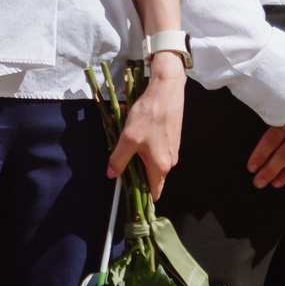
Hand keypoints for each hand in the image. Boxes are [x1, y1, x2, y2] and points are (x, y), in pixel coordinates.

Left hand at [112, 54, 187, 196]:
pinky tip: (134, 123)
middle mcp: (170, 161)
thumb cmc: (149, 114)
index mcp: (161, 166)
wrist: (167, 89)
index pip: (153, 193)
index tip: (128, 194)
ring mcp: (172, 149)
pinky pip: (154, 146)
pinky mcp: (171, 137)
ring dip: (136, 149)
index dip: (140, 196)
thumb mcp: (128, 138)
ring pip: (150, 158)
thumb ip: (119, 159)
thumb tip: (112, 174)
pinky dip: (143, 139)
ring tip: (126, 133)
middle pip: (149, 175)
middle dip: (133, 165)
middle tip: (120, 152)